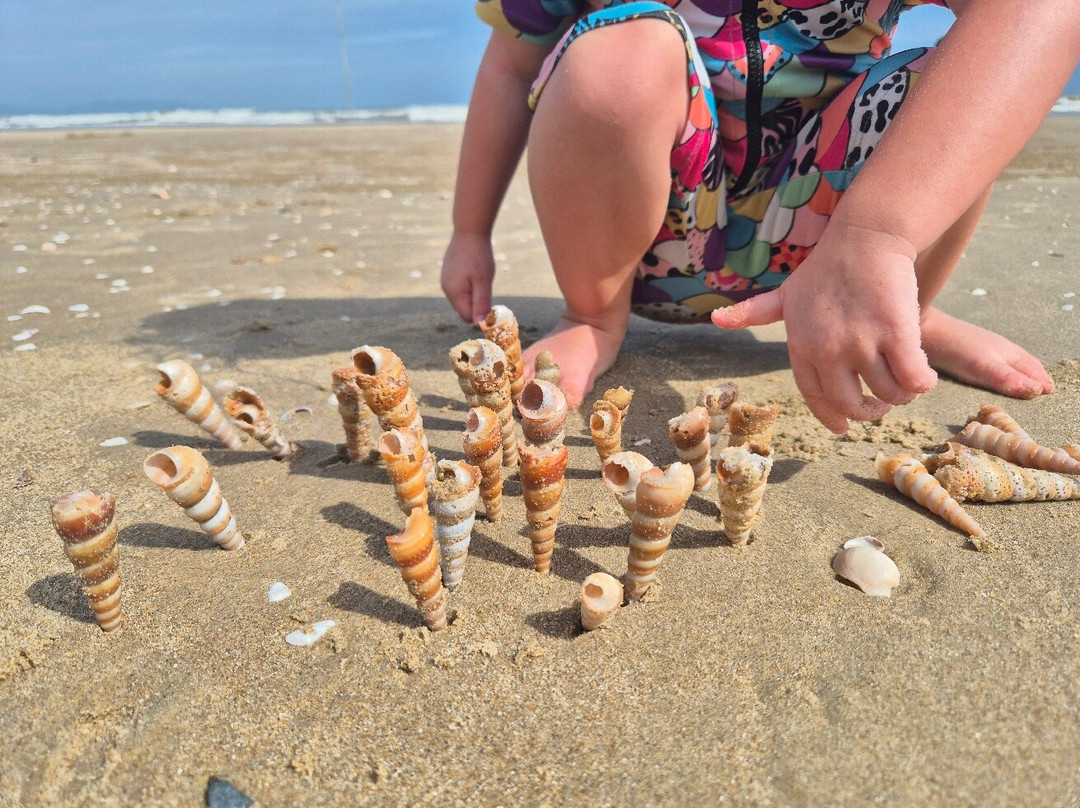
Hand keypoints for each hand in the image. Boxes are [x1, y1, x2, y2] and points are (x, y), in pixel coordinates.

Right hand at [440, 231, 495, 323]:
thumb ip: (481, 303)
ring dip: (473, 293)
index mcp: (454, 293)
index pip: (467, 317)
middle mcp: (446, 289)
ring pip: (462, 298)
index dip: (480, 314)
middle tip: (486, 286)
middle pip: (464, 308)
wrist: (469, 231)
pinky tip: (474, 270)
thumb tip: (479, 324)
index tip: (491, 302)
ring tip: (479, 276)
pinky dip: (469, 285)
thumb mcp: (484, 281)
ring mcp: (445, 280)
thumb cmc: (479, 256)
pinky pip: (460, 288)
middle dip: (477, 303)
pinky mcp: (448, 273)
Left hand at [711, 224, 937, 432]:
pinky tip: (923, 376)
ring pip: (888, 394)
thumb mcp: (786, 292)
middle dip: (870, 411)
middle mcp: (827, 351)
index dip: (831, 416)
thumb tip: (717, 319)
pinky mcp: (896, 334)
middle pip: (851, 404)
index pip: (814, 397)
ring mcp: (861, 343)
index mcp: (801, 346)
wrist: (867, 236)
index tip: (843, 428)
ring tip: (907, 384)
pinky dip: (921, 383)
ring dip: (901, 395)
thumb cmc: (827, 266)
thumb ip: (756, 311)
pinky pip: (912, 379)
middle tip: (883, 404)